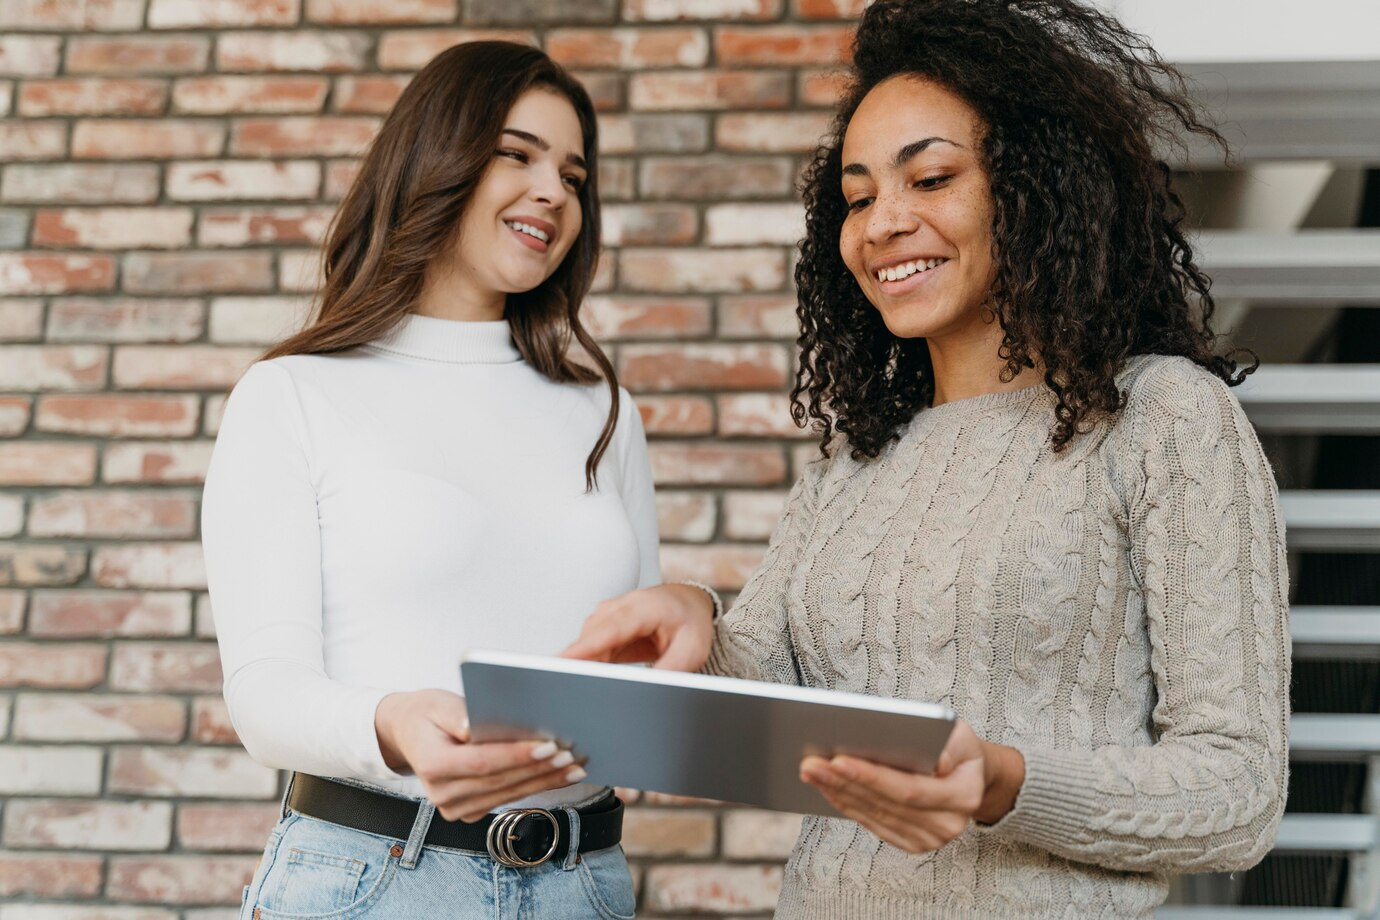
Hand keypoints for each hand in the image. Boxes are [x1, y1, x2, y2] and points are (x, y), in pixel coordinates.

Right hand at [373, 689, 586, 821]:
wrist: (410, 733)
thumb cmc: (428, 713)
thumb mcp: (440, 704)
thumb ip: (460, 715)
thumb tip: (480, 726)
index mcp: (431, 764)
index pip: (481, 762)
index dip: (516, 756)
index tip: (549, 745)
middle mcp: (441, 793)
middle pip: (500, 781)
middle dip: (539, 768)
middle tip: (572, 755)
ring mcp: (454, 808)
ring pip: (508, 794)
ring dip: (545, 781)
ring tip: (574, 766)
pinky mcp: (469, 811)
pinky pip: (507, 799)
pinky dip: (535, 786)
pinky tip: (559, 775)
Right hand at [560, 583, 714, 671]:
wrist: (691, 604)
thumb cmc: (691, 621)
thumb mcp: (691, 651)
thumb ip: (669, 670)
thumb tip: (647, 689)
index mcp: (647, 607)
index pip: (611, 628)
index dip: (586, 646)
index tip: (564, 660)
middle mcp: (625, 606)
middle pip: (593, 634)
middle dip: (581, 660)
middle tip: (574, 685)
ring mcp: (613, 613)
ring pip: (590, 640)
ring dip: (589, 662)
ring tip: (593, 683)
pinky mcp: (608, 624)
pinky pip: (593, 644)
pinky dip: (592, 661)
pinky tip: (597, 675)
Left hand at [799, 719, 1024, 852]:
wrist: (968, 775)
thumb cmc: (957, 747)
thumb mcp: (960, 735)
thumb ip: (949, 744)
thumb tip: (934, 760)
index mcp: (964, 795)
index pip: (910, 789)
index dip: (872, 776)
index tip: (838, 759)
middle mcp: (948, 825)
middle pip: (886, 804)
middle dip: (844, 782)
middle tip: (810, 762)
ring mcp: (929, 839)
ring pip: (874, 815)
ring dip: (837, 793)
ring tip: (810, 771)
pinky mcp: (911, 843)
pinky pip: (872, 824)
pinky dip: (846, 804)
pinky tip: (826, 787)